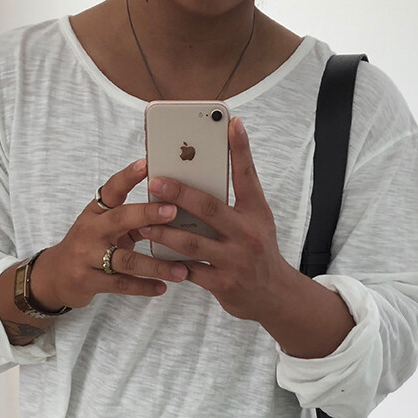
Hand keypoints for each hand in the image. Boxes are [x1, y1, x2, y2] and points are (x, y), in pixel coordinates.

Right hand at [33, 157, 187, 310]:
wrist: (55, 277)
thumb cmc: (89, 246)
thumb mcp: (104, 228)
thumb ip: (132, 219)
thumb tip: (170, 205)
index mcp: (95, 212)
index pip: (112, 190)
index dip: (128, 177)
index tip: (147, 163)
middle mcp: (90, 231)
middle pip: (119, 219)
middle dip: (147, 214)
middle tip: (173, 211)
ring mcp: (87, 257)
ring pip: (126, 260)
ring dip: (156, 266)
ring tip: (181, 270)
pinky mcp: (88, 281)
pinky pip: (121, 284)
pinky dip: (144, 287)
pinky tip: (162, 288)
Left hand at [147, 118, 291, 328]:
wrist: (274, 296)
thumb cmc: (258, 248)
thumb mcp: (257, 219)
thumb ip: (237, 195)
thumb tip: (213, 164)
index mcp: (256, 213)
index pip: (247, 175)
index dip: (240, 148)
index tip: (230, 122)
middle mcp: (247, 234)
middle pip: (210, 208)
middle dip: (179, 194)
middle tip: (155, 181)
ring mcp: (235, 260)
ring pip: (192, 242)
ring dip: (164, 232)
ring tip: (143, 224)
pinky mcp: (222, 284)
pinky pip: (188, 271)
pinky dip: (169, 263)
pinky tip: (153, 255)